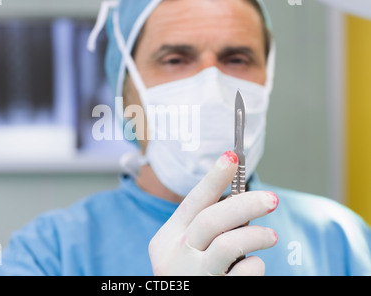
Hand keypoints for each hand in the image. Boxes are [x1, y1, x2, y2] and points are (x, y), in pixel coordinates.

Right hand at [148, 151, 278, 275]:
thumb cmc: (188, 274)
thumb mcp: (184, 249)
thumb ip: (203, 227)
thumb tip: (239, 199)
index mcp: (167, 238)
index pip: (192, 202)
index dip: (213, 178)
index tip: (232, 156)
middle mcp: (175, 255)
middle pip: (212, 219)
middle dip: (245, 203)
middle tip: (271, 199)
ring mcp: (193, 276)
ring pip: (229, 243)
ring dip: (256, 235)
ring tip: (271, 235)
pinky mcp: (212, 291)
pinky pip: (245, 272)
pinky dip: (255, 265)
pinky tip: (252, 266)